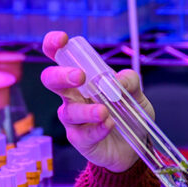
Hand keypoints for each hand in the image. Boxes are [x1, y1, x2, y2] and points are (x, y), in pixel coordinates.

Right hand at [40, 31, 154, 172]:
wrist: (134, 147)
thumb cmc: (129, 114)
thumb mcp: (137, 95)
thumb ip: (130, 82)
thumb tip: (118, 80)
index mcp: (82, 78)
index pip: (59, 56)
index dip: (53, 45)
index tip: (62, 40)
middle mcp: (72, 95)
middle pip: (51, 80)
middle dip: (61, 75)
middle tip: (79, 76)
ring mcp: (73, 119)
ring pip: (68, 111)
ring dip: (86, 110)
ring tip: (104, 111)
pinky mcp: (79, 140)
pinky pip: (83, 134)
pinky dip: (97, 129)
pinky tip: (109, 125)